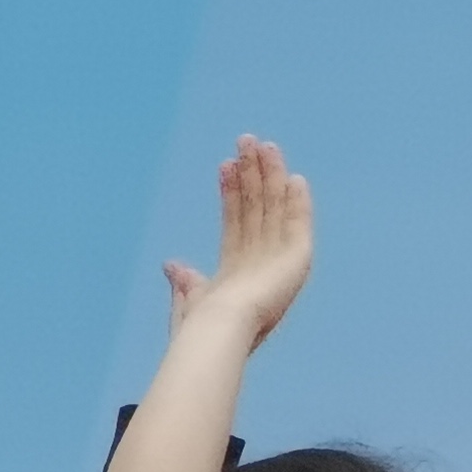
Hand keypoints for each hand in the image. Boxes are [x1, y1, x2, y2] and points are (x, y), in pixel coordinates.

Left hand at [180, 135, 316, 346]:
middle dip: (254, 176)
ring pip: (276, 210)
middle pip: (258, 209)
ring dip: (273, 179)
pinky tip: (298, 181)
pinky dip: (300, 205)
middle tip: (248, 142)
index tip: (226, 165)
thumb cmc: (203, 324)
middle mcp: (262, 262)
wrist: (222, 329)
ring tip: (266, 146)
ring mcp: (282, 261)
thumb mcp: (190, 301)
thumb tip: (172, 266)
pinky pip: (298, 226)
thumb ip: (185, 283)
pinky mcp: (297, 262)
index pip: (235, 222)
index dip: (231, 193)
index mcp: (237, 272)